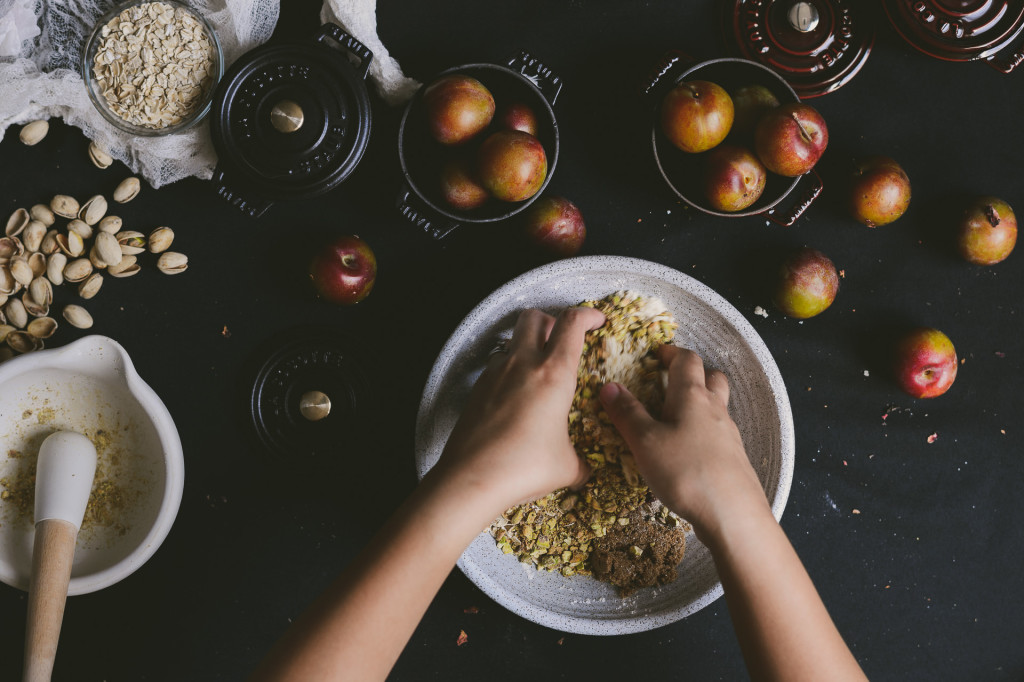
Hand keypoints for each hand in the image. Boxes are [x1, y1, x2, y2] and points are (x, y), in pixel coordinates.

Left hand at [431, 306, 605, 514]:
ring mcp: (495, 373)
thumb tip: (585, 470)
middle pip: (534, 317)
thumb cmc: (524, 468)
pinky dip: (510, 369)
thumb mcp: (567, 467)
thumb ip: (582, 462)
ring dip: (528, 345)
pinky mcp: (477, 388)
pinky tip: (516, 395)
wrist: (471, 478)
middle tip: (563, 341)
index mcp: (554, 374)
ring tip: (539, 371)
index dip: (588, 314)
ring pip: (512, 339)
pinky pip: (496, 365)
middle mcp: (522, 364)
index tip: (597, 321)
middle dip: (552, 321)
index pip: (572, 323)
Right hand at [598, 344, 769, 539]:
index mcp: (692, 396)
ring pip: (718, 405)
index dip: (672, 353)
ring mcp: (728, 434)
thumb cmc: (685, 472)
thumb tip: (609, 386)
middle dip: (693, 373)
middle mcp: (714, 409)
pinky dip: (705, 430)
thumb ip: (627, 414)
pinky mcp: (734, 458)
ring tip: (678, 416)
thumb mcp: (645, 442)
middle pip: (711, 378)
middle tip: (672, 380)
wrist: (733, 514)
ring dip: (701, 401)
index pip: (687, 360)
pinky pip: (719, 432)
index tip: (657, 355)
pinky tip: (691, 450)